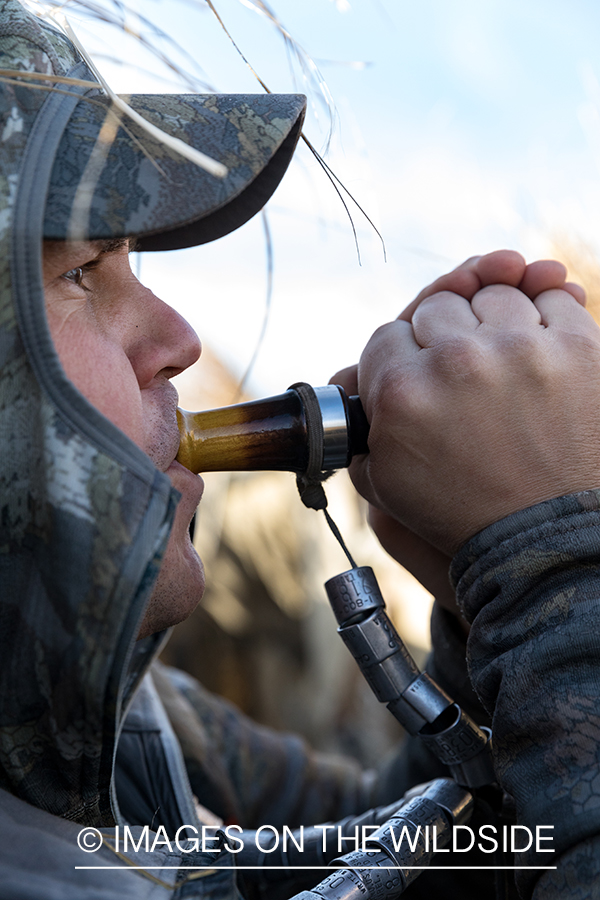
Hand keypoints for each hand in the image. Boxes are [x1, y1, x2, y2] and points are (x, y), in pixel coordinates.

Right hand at [333, 250, 587, 590]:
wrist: (548, 538)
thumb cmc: (465, 512)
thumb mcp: (385, 482)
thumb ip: (358, 424)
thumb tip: (350, 375)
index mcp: (402, 391)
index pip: (386, 336)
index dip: (400, 357)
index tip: (416, 375)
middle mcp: (458, 361)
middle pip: (438, 306)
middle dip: (442, 335)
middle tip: (457, 371)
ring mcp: (522, 349)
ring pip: (493, 293)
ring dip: (492, 320)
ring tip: (499, 358)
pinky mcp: (579, 346)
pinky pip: (551, 295)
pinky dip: (543, 311)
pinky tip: (535, 342)